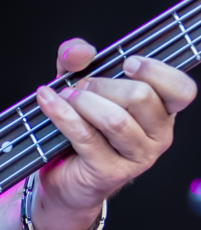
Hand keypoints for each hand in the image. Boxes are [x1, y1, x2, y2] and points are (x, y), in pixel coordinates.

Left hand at [31, 40, 195, 229]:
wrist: (65, 179)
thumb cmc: (83, 129)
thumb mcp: (82, 86)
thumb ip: (80, 61)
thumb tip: (80, 51)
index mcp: (163, 111)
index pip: (181, 90)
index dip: (156, 71)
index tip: (127, 63)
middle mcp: (158, 135)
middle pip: (140, 96)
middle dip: (102, 84)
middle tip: (80, 87)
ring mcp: (137, 157)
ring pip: (115, 119)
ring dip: (83, 101)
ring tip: (65, 97)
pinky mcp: (110, 172)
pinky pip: (86, 136)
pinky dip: (62, 114)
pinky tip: (48, 102)